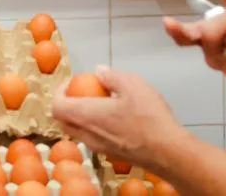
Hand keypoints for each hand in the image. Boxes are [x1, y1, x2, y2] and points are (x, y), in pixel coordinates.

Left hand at [52, 68, 187, 171]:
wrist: (168, 151)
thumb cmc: (149, 117)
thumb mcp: (132, 84)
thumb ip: (111, 75)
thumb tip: (98, 70)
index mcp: (87, 115)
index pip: (57, 107)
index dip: (59, 92)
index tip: (71, 83)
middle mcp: (87, 134)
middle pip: (64, 121)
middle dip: (67, 105)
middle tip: (82, 92)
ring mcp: (98, 147)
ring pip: (78, 132)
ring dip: (81, 116)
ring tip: (100, 103)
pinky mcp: (110, 155)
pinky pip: (92, 139)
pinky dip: (94, 127)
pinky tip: (114, 117)